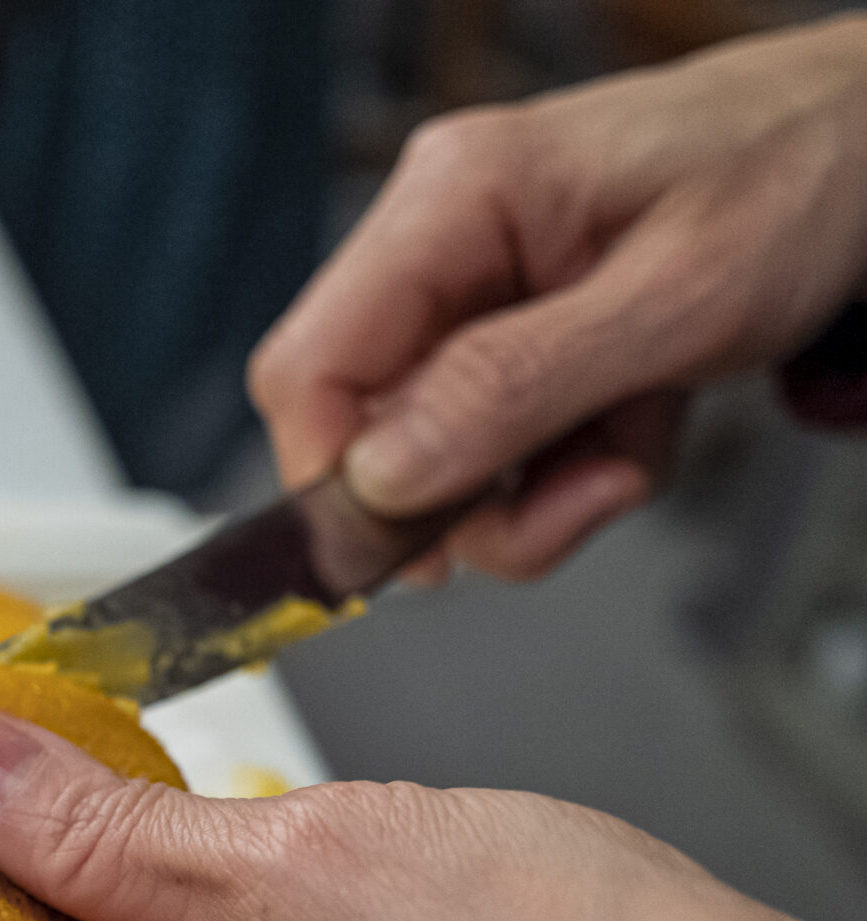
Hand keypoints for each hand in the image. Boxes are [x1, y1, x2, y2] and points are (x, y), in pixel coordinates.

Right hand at [248, 14, 866, 582]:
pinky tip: (637, 427)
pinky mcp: (520, 336)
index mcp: (455, 200)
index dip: (335, 478)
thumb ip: (515, 387)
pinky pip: (501, 447)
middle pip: (371, 426)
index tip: (405, 554)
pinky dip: (570, 469)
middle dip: (471, 497)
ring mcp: (480, 292)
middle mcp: (447, 241)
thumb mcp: (672, 299)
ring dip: (534, 493)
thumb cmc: (802, 175)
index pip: (310, 367)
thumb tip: (381, 474)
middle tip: (578, 502)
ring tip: (630, 456)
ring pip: (436, 456)